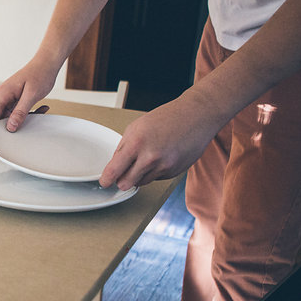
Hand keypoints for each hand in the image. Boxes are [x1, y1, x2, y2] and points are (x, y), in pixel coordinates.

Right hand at [0, 63, 56, 130]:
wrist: (46, 63)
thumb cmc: (40, 74)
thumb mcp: (31, 96)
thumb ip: (20, 112)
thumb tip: (10, 126)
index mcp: (1, 94)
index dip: (0, 127)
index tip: (13, 131)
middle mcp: (1, 95)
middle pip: (0, 119)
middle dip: (15, 122)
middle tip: (31, 118)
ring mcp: (7, 97)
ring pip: (10, 116)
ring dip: (24, 117)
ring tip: (39, 110)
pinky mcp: (13, 98)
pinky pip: (16, 111)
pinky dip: (27, 112)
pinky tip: (40, 108)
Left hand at [99, 98, 222, 189]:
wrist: (196, 116)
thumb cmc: (166, 118)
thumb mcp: (136, 127)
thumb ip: (123, 148)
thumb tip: (114, 166)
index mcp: (136, 143)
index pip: (114, 170)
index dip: (106, 179)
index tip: (104, 182)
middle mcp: (150, 158)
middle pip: (126, 183)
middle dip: (122, 180)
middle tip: (123, 172)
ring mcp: (164, 167)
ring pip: (141, 182)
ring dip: (139, 175)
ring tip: (147, 157)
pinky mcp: (174, 172)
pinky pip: (156, 178)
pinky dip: (154, 171)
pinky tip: (161, 157)